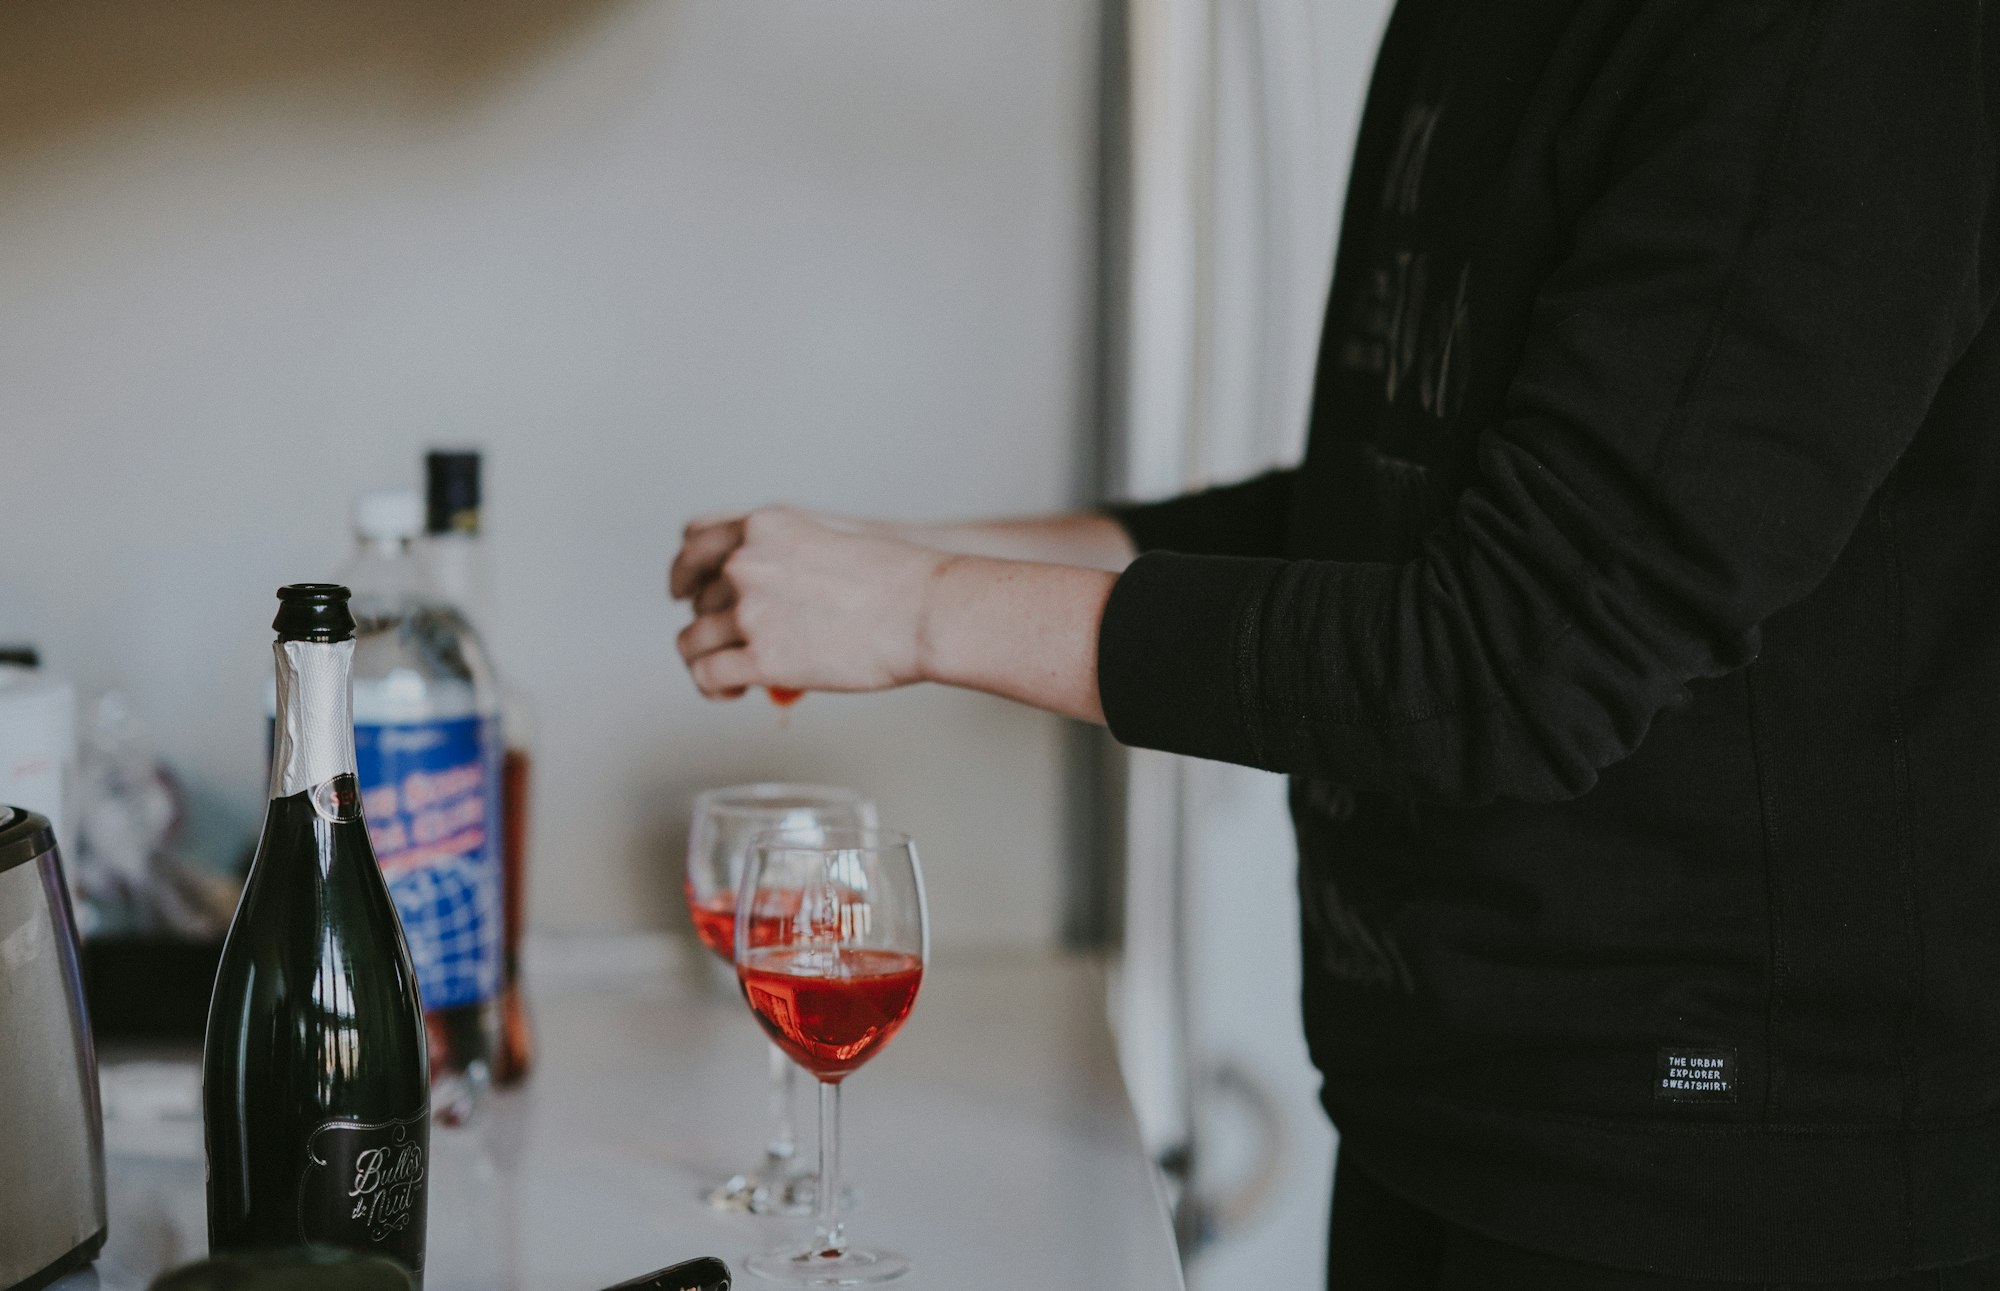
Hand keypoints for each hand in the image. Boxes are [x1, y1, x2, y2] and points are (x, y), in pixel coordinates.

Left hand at [669, 506, 948, 699]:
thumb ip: (788, 552)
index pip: (694, 542)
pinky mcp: (762, 660)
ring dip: (703, 658)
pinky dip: (711, 687)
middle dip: (708, 621)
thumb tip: (773, 587)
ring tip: (725, 675)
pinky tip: (729, 693)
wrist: (925, 610)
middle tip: (725, 640)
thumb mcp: (832, 535)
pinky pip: (708, 675)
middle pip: (697, 597)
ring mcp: (750, 612)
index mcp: (762, 527)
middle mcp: (746, 564)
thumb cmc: (898, 578)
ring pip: (692, 640)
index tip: (685, 589)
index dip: (685, 571)